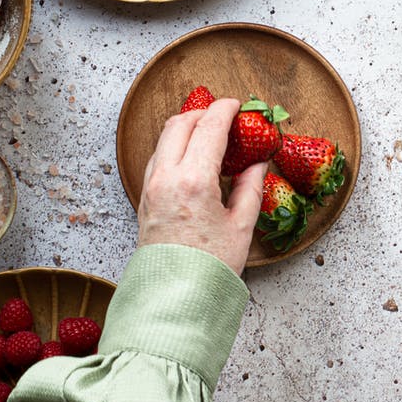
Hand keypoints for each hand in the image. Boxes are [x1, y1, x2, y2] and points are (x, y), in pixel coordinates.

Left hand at [137, 99, 264, 275]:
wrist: (175, 296)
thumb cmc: (210, 266)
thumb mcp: (242, 226)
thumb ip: (250, 188)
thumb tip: (257, 165)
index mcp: (194, 181)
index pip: (209, 128)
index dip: (226, 110)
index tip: (239, 105)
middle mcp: (167, 178)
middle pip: (179, 123)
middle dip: (203, 111)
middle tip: (224, 114)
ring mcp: (151, 187)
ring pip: (164, 138)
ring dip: (186, 126)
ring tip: (209, 133)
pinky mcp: (144, 198)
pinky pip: (158, 157)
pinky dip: (175, 146)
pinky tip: (193, 157)